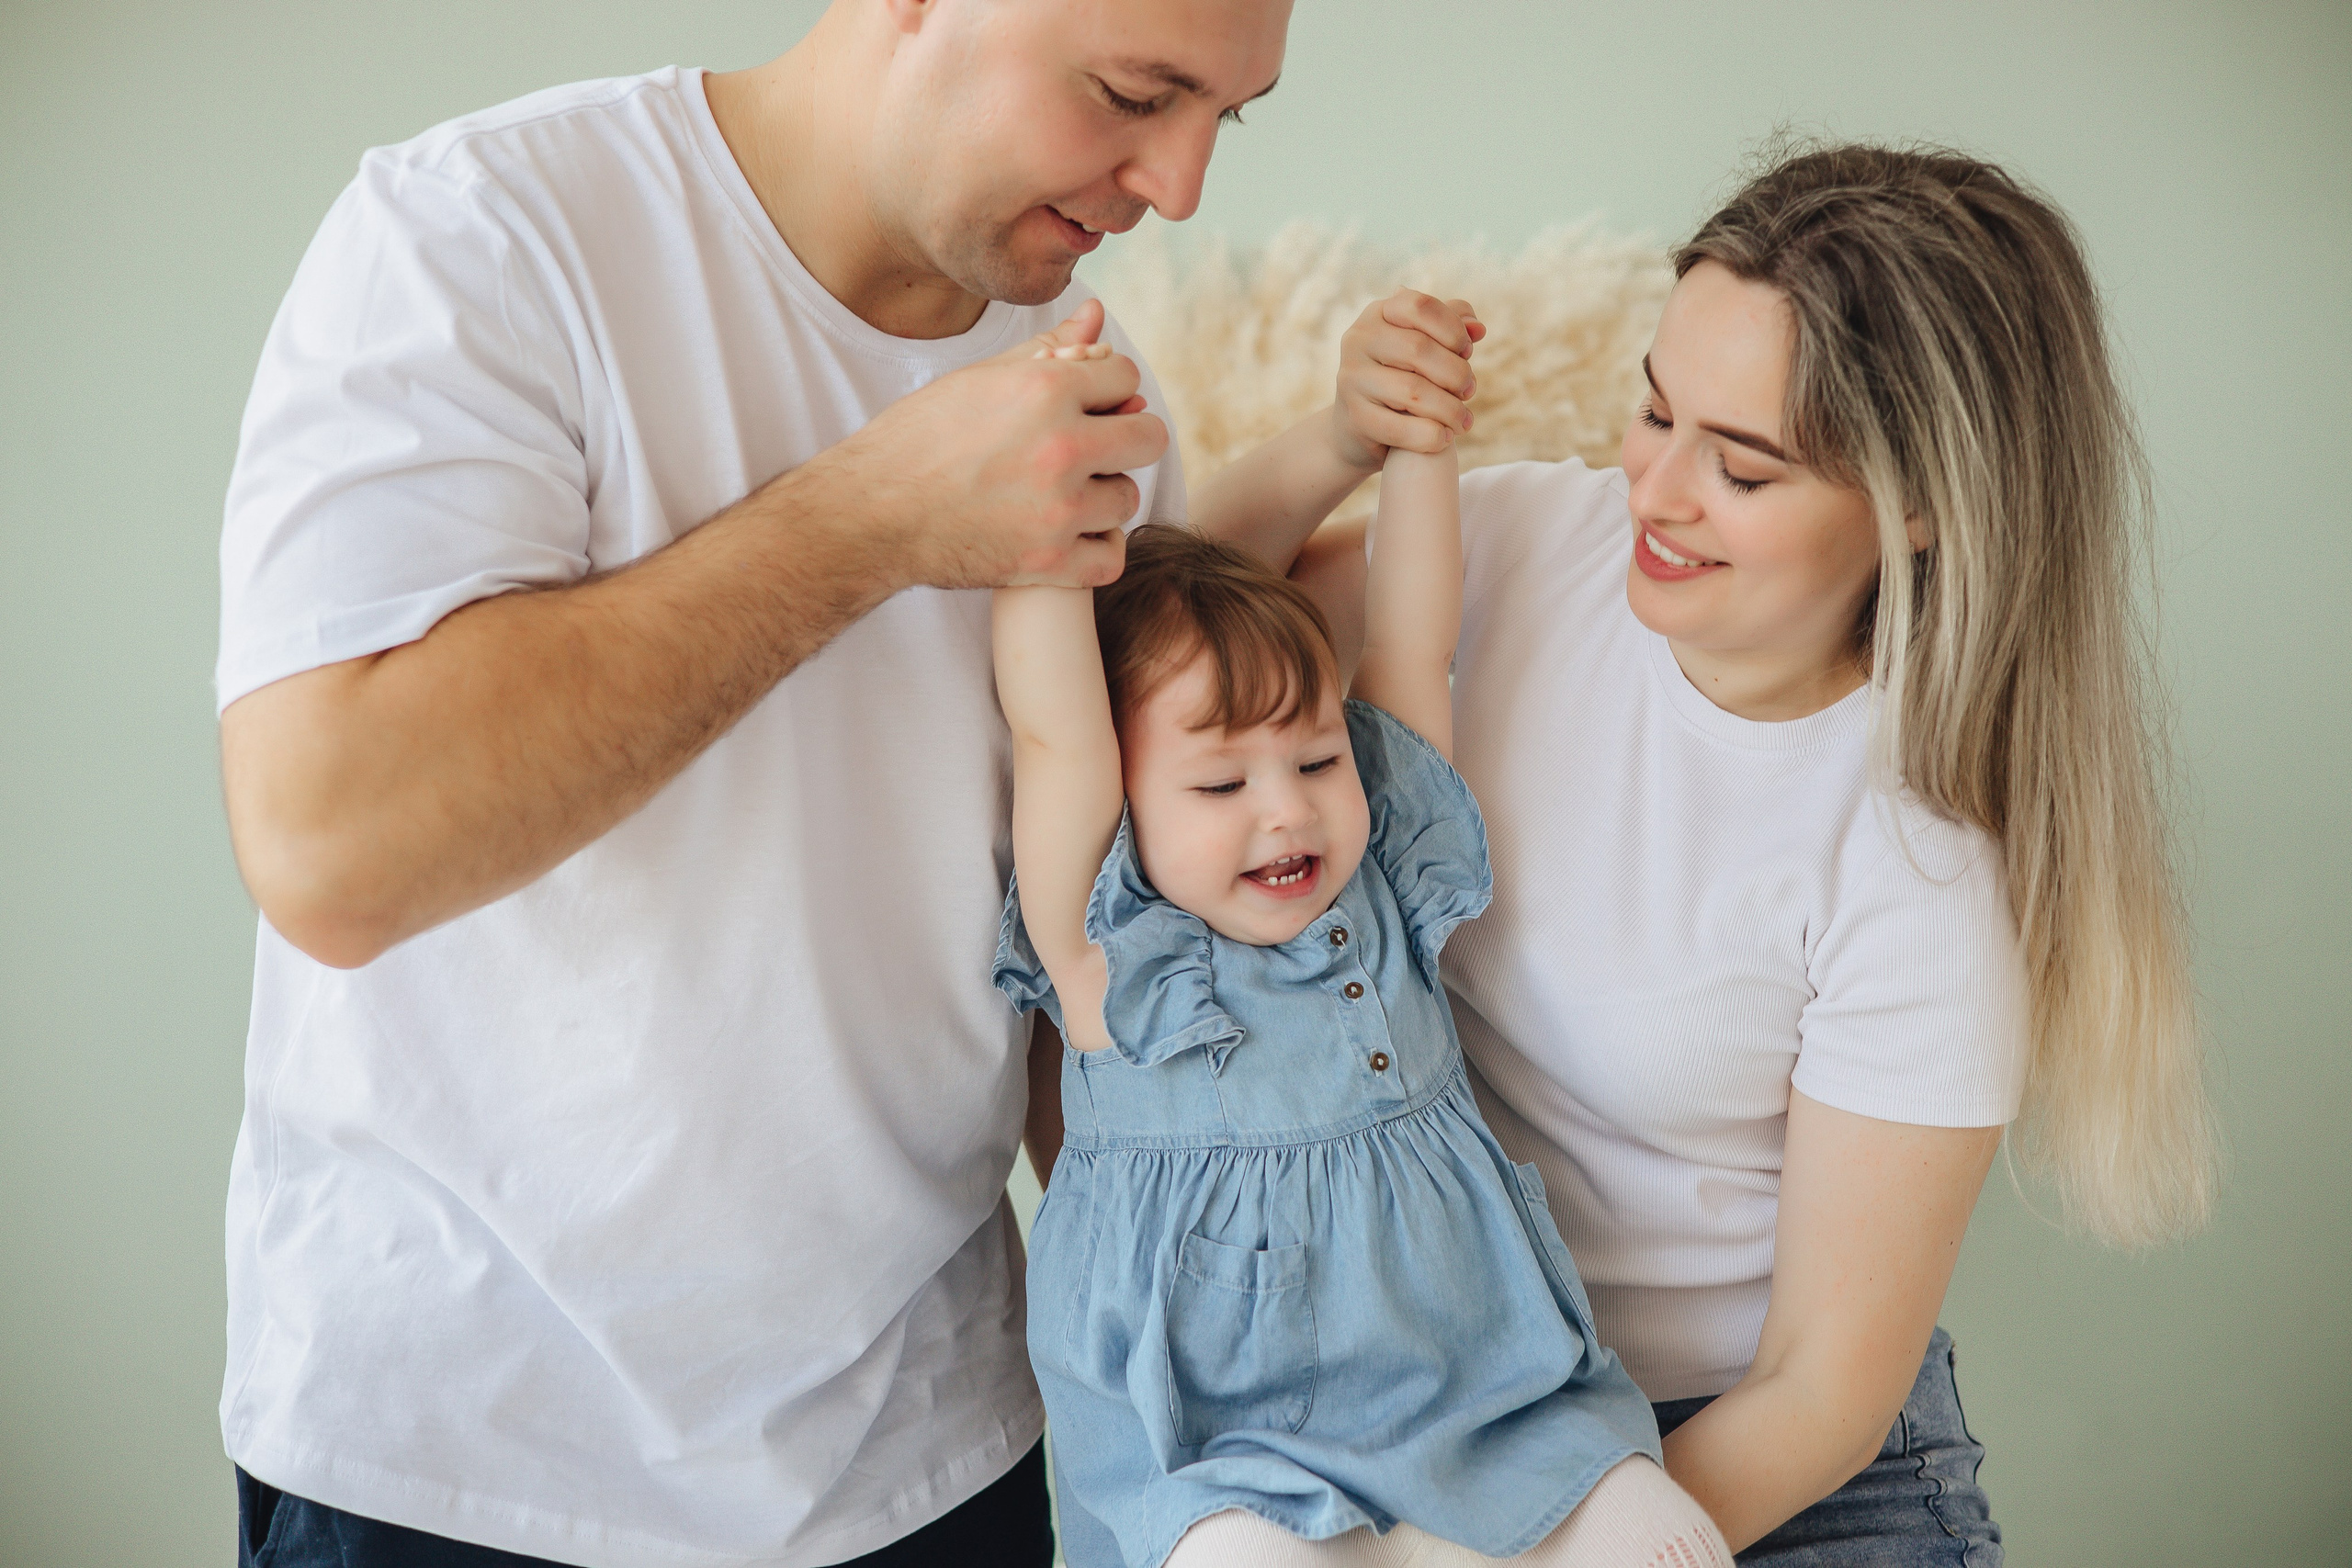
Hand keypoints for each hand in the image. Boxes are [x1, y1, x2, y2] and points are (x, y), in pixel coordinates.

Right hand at [806, 298, 1167, 589]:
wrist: (869, 514)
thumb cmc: (918, 440)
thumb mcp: (979, 380)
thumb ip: (1049, 348)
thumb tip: (1097, 314)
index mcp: (1044, 389)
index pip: (1126, 376)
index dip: (1105, 388)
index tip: (1080, 405)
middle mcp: (1060, 446)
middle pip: (1148, 437)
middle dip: (1123, 437)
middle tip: (1087, 449)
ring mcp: (1058, 509)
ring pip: (1129, 497)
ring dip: (1103, 495)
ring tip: (1062, 492)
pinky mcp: (1048, 563)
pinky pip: (1111, 556)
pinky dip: (1095, 548)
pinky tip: (1069, 534)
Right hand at [1330, 288, 1485, 473]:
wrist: (1358, 426)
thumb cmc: (1400, 377)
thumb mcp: (1423, 345)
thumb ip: (1452, 327)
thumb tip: (1477, 329)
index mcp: (1378, 314)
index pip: (1420, 307)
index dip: (1453, 329)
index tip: (1466, 352)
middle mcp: (1358, 340)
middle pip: (1418, 349)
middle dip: (1456, 373)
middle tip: (1469, 391)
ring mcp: (1352, 379)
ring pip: (1413, 391)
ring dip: (1450, 410)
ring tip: (1463, 421)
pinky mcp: (1355, 418)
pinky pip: (1401, 429)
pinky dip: (1431, 436)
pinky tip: (1444, 438)